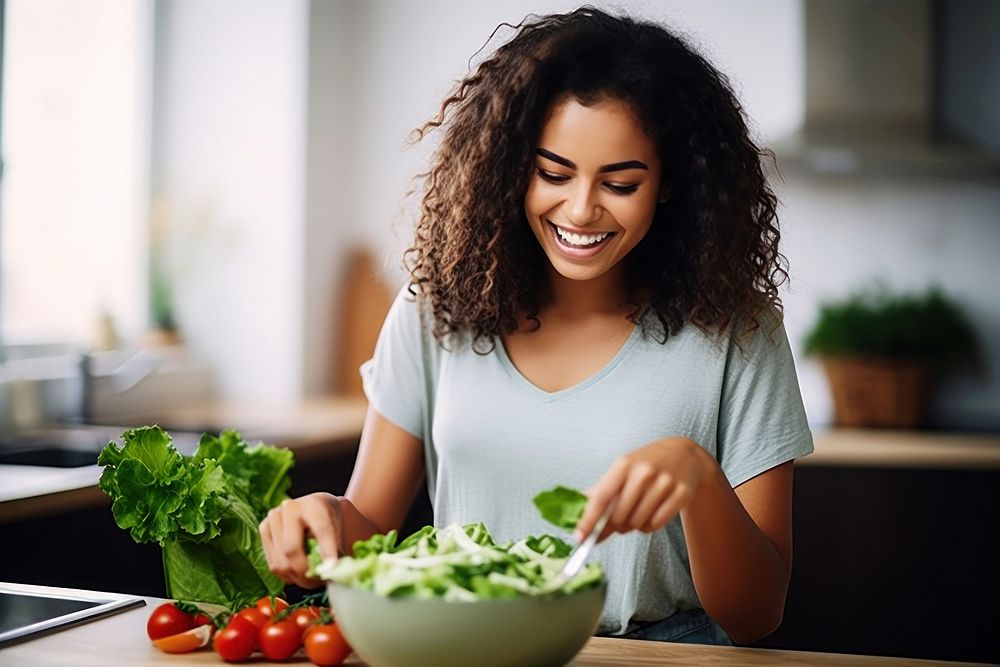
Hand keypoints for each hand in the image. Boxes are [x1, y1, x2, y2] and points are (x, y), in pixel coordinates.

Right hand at [259, 492, 344, 587]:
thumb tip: (331, 574)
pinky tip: (296, 572)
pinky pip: (272, 563)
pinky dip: (285, 575)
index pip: (321, 530)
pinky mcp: (264, 528)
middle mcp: (290, 509)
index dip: (327, 552)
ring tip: (309, 579)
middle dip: (305, 573)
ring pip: (280, 561)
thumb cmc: (327, 518)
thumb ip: (335, 549)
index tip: (331, 569)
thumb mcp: (338, 528)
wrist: (313, 504)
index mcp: (314, 506)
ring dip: (296, 578)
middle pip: (291, 550)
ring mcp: (274, 518)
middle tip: (318, 582)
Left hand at [575, 437, 715, 542]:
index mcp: (624, 464)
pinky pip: (656, 524)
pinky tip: (651, 514)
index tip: (580, 537)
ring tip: (638, 513)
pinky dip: (649, 526)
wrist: (685, 454)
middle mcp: (644, 472)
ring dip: (633, 526)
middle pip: (619, 515)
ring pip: (637, 523)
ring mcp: (665, 482)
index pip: (601, 497)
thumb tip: (580, 513)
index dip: (589, 519)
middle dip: (615, 525)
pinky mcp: (682, 494)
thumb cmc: (648, 463)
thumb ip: (603, 490)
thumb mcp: (624, 469)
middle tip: (618, 522)